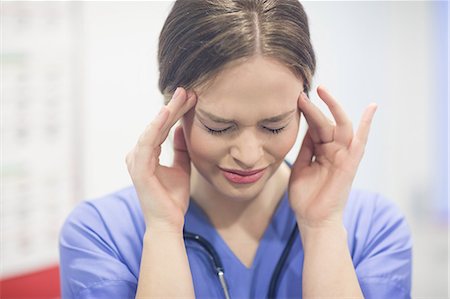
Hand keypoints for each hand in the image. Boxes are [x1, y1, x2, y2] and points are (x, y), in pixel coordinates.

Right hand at [126, 88, 196, 231]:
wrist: (169, 222)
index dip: (177, 112)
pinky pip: (148, 142)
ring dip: (168, 111)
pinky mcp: (139, 168)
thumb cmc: (173, 198)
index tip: (193, 97)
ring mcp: (136, 161)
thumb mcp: (182, 168)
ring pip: (153, 129)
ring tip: (182, 95)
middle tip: (189, 90)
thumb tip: (182, 129)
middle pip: (158, 125)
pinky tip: (167, 112)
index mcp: (146, 154)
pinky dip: (157, 126)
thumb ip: (180, 149)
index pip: (163, 127)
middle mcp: (138, 155)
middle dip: (174, 106)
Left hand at [289, 85, 376, 228]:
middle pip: (326, 122)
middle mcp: (333, 151)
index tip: (294, 98)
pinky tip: (371, 107)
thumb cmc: (306, 197)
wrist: (313, 220)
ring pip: (340, 126)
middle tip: (302, 92)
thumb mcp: (300, 167)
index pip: (315, 127)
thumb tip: (306, 127)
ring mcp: (343, 156)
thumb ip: (305, 148)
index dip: (306, 113)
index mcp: (320, 151)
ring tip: (321, 91)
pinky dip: (367, 125)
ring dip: (333, 108)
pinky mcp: (350, 164)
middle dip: (315, 107)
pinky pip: (360, 142)